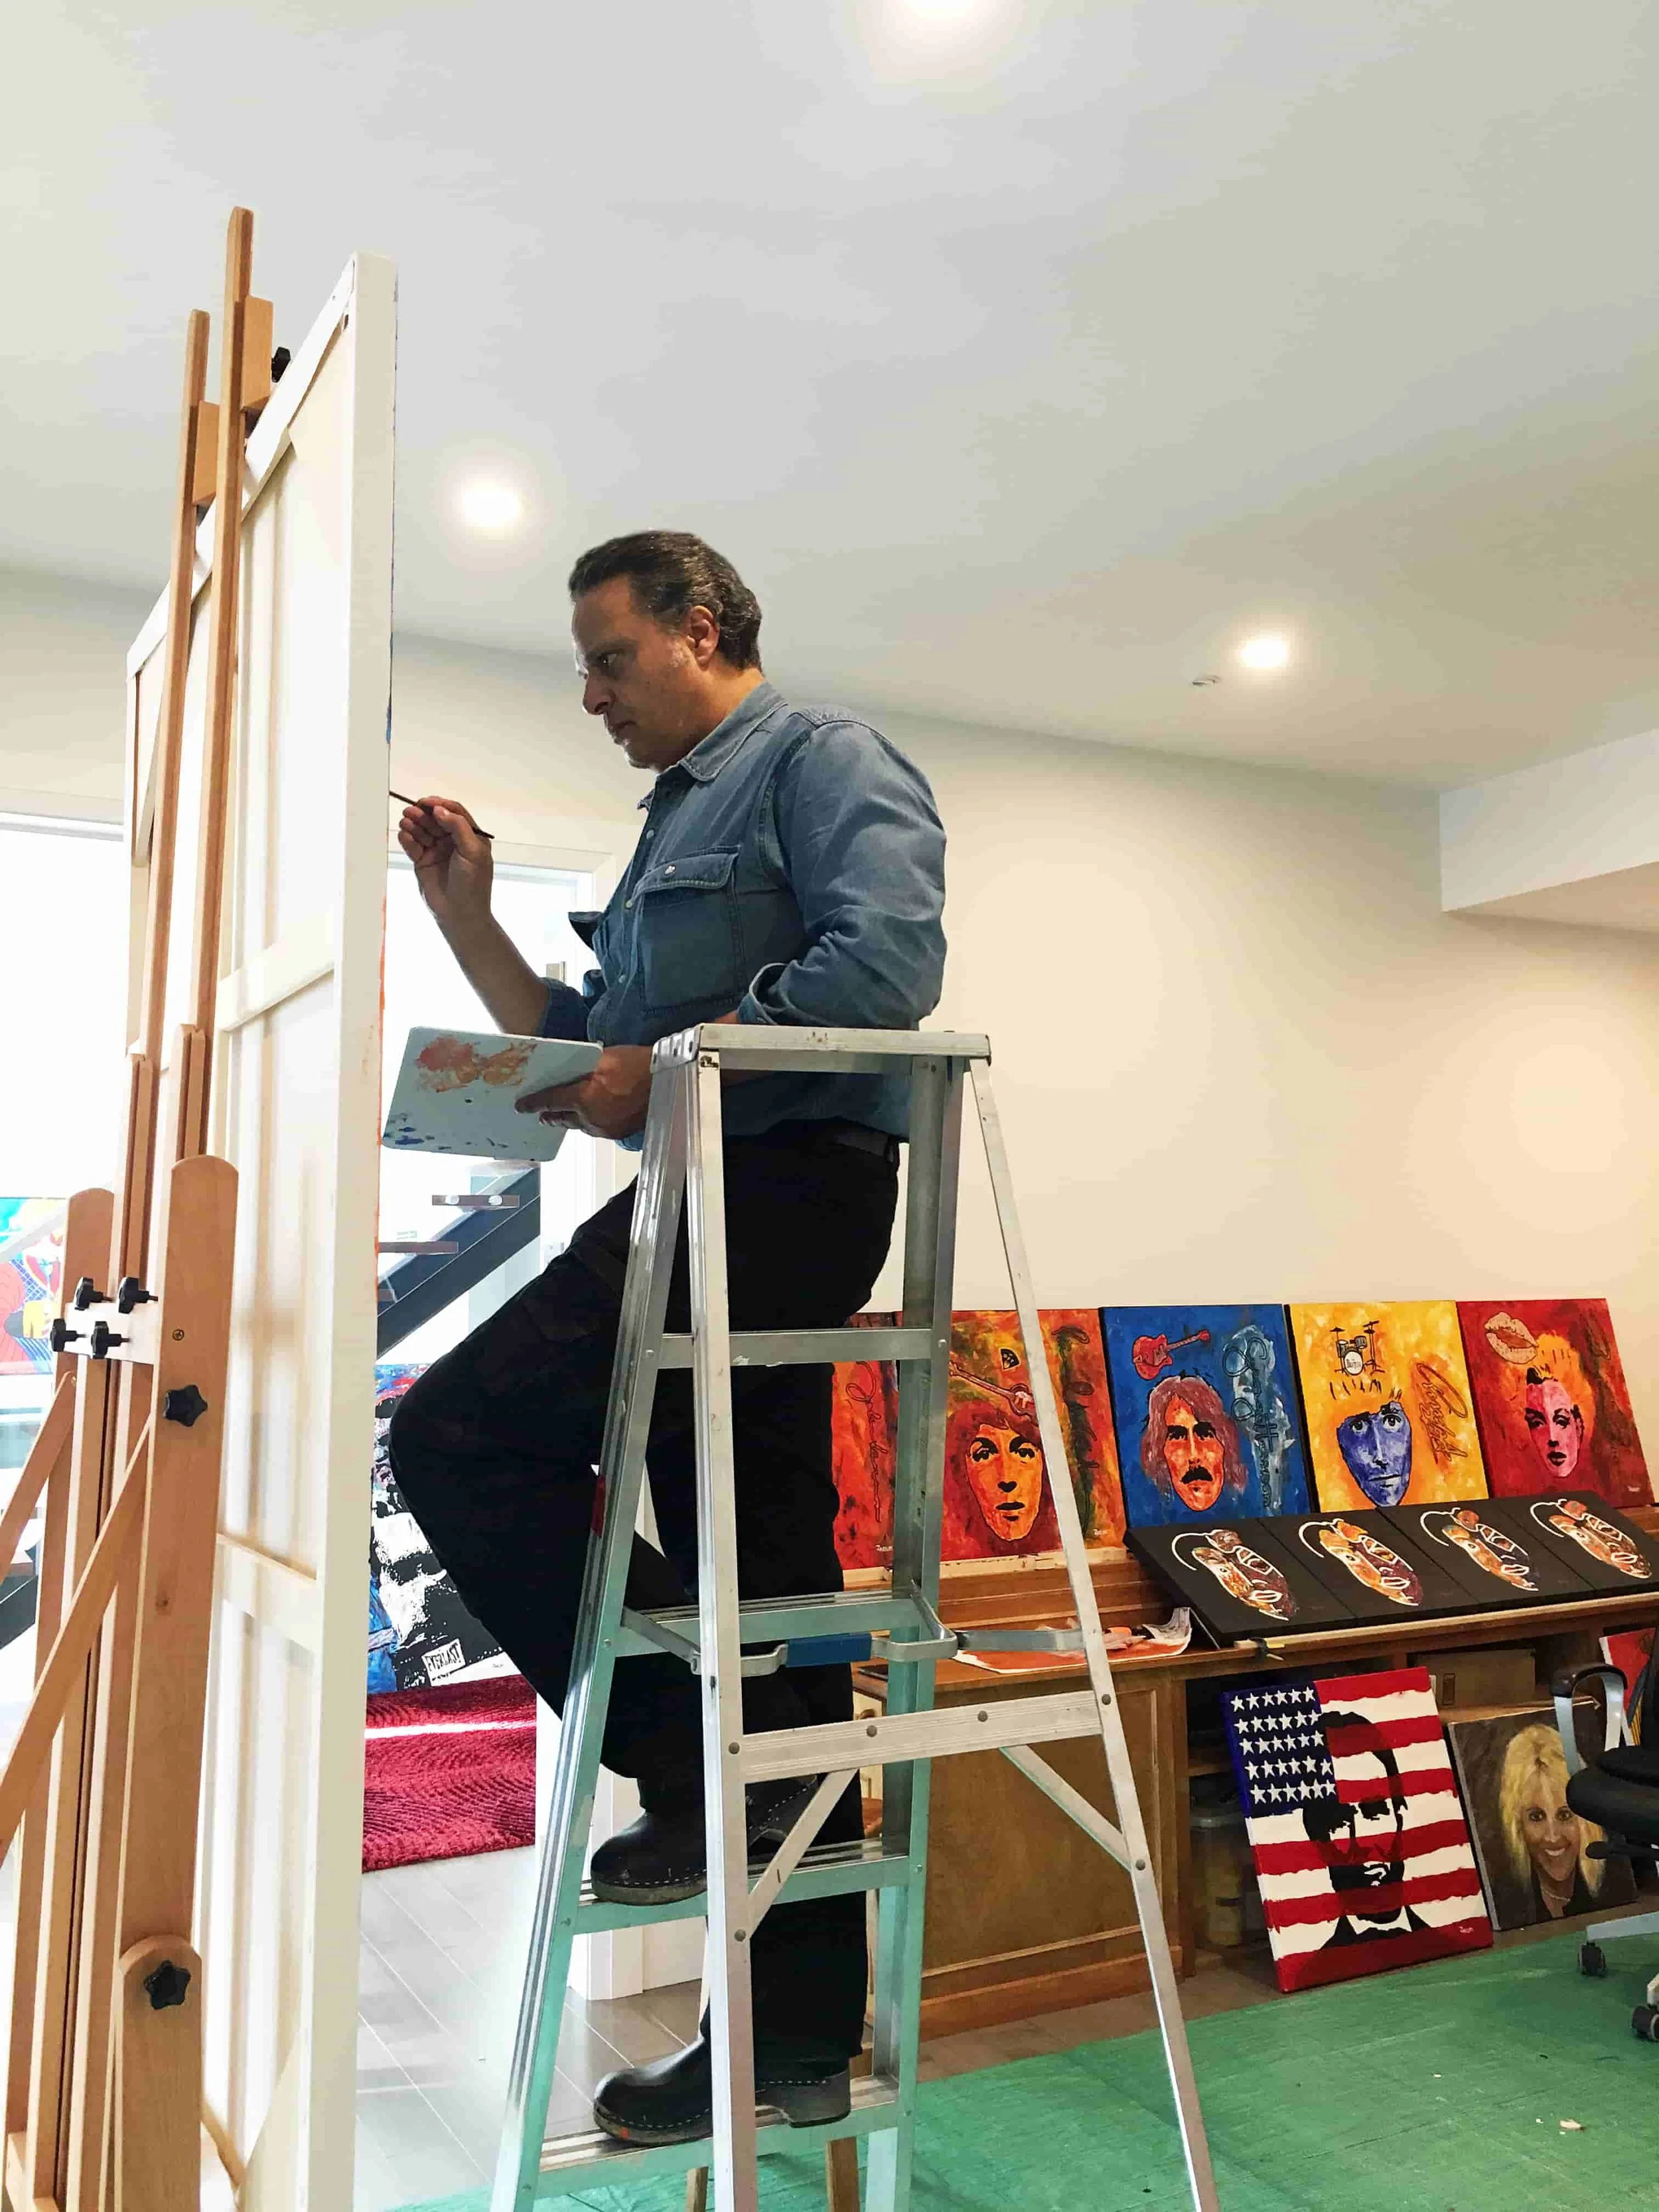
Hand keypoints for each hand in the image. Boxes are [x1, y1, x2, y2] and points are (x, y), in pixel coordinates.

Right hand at [397, 796, 492, 931]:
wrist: (460, 914)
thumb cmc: (472, 883)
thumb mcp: (472, 851)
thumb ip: (458, 827)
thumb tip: (440, 809)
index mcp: (470, 836)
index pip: (454, 813)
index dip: (440, 805)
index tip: (426, 802)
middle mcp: (453, 841)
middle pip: (435, 819)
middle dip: (423, 814)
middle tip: (410, 811)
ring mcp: (437, 851)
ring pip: (422, 831)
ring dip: (414, 824)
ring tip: (405, 821)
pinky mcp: (422, 861)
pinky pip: (413, 845)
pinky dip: (407, 839)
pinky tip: (404, 834)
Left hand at [517, 1045, 654, 1139]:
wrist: (668, 1078)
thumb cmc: (636, 1064)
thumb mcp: (603, 1058)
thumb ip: (581, 1069)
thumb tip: (567, 1075)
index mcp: (583, 1098)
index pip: (551, 1101)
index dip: (534, 1103)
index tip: (522, 1106)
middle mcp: (591, 1118)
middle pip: (563, 1119)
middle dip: (551, 1116)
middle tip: (541, 1114)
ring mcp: (606, 1129)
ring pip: (581, 1126)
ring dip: (572, 1119)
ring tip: (565, 1115)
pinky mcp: (619, 1133)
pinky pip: (597, 1129)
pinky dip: (590, 1122)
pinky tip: (592, 1115)